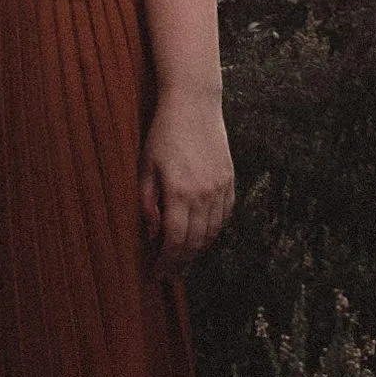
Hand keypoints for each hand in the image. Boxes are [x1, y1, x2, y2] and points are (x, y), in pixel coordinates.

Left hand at [141, 87, 234, 272]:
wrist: (194, 104)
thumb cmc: (163, 133)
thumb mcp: (145, 166)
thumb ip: (148, 202)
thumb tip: (152, 232)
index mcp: (179, 192)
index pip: (174, 240)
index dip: (165, 261)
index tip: (157, 272)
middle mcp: (204, 194)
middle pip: (196, 241)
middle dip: (181, 261)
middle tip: (169, 271)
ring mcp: (220, 187)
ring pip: (213, 232)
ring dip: (198, 249)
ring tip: (184, 257)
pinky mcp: (230, 180)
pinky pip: (225, 215)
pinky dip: (214, 230)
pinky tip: (202, 234)